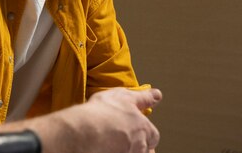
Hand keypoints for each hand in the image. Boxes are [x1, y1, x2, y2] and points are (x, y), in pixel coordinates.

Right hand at [36, 87, 161, 152]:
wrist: (85, 132)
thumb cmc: (104, 113)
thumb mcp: (125, 96)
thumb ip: (143, 97)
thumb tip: (157, 94)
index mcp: (144, 129)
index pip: (154, 135)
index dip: (146, 132)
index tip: (138, 129)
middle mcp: (139, 146)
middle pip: (145, 149)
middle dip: (138, 144)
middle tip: (124, 137)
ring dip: (127, 148)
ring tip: (114, 143)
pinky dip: (114, 151)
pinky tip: (106, 147)